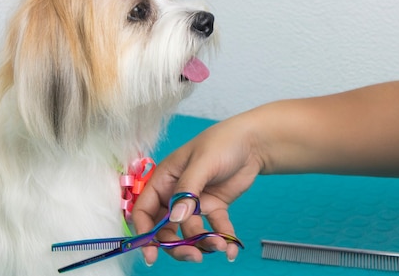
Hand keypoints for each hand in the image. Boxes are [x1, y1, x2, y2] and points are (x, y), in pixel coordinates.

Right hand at [131, 112, 263, 264]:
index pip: (145, 210)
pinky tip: (231, 248)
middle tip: (193, 256)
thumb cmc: (221, 143)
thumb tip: (175, 218)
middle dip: (176, 245)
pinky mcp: (214, 208)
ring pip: (189, 232)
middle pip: (166, 228)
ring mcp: (195, 203)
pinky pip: (214, 230)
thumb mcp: (201, 163)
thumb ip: (187, 191)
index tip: (151, 254)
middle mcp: (175, 194)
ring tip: (220, 245)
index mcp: (163, 180)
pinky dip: (222, 240)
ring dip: (202, 243)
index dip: (144, 232)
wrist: (253, 142)